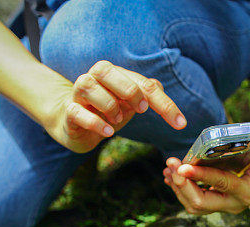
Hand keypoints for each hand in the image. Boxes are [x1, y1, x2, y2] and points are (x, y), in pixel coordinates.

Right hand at [44, 60, 186, 152]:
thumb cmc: (107, 110)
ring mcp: (78, 93)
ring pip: (90, 87)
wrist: (75, 124)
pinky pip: (77, 112)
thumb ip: (147, 93)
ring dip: (109, 106)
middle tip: (141, 110)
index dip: (164, 104)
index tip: (180, 124)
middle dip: (130, 91)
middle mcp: (94, 78)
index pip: (144, 84)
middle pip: (109, 72)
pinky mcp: (69, 112)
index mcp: (114, 74)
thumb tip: (160, 87)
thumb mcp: (130, 103)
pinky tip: (108, 132)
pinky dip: (95, 122)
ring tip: (117, 120)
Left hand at [162, 138, 249, 214]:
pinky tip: (170, 174)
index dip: (202, 175)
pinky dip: (178, 188)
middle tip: (172, 164)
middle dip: (183, 185)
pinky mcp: (212, 203)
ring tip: (169, 165)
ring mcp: (221, 207)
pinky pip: (190, 201)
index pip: (222, 185)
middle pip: (200, 203)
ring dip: (177, 186)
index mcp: (247, 194)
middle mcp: (233, 205)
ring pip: (192, 204)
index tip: (184, 165)